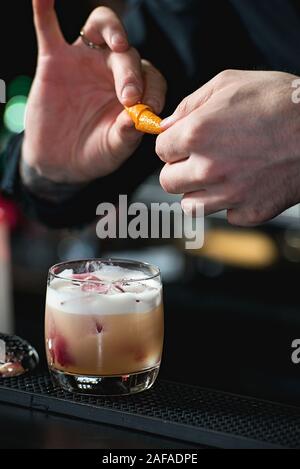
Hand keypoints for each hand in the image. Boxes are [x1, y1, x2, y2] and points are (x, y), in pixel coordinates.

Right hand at [22, 1, 166, 183]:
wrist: (60, 161)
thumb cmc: (95, 153)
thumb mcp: (114, 149)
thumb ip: (127, 135)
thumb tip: (138, 118)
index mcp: (134, 90)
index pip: (152, 78)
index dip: (154, 89)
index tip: (151, 108)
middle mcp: (113, 69)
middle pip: (129, 54)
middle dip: (132, 74)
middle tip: (130, 97)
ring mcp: (84, 60)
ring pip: (101, 27)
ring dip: (112, 29)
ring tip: (117, 42)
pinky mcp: (54, 60)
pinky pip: (48, 29)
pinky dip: (45, 10)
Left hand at [156, 70, 299, 225]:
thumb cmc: (280, 101)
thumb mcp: (229, 83)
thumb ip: (189, 105)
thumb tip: (165, 125)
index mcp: (196, 134)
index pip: (160, 151)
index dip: (172, 145)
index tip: (183, 143)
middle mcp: (208, 169)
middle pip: (168, 182)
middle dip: (179, 169)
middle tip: (198, 159)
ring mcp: (230, 195)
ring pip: (190, 205)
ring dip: (199, 191)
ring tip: (219, 175)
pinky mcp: (250, 213)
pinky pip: (225, 216)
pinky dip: (231, 204)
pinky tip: (246, 185)